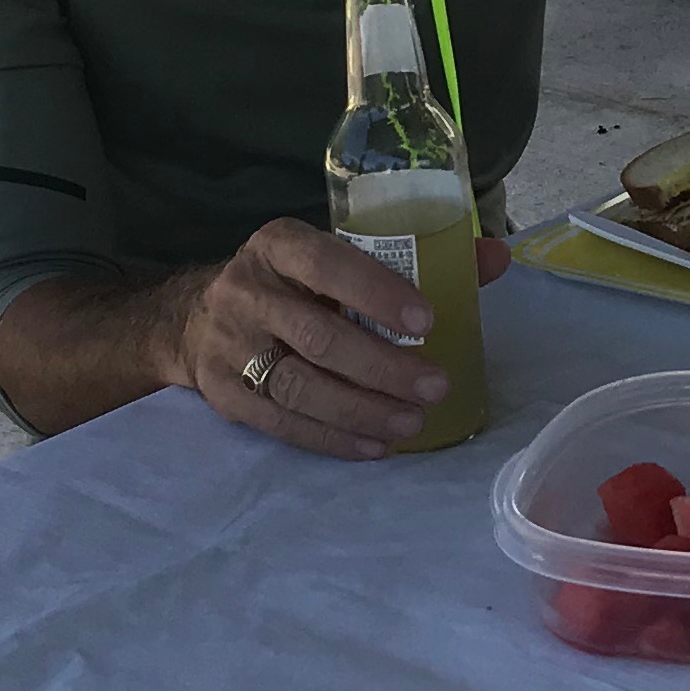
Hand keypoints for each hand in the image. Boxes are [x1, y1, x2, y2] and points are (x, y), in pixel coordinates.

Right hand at [168, 218, 447, 457]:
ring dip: (361, 410)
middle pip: (318, 337)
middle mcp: (246, 291)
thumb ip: (415, 257)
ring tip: (411, 423)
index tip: (427, 320)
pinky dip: (331, 439)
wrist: (193, 319)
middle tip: (434, 387)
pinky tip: (374, 445)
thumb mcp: (335, 257)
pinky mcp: (223, 394)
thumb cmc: (292, 285)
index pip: (326, 263)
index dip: (376, 292)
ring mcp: (228, 346)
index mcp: (278, 245)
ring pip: (299, 387)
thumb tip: (497, 258)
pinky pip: (281, 423)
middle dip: (382, 367)